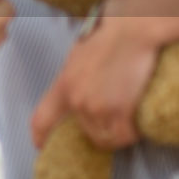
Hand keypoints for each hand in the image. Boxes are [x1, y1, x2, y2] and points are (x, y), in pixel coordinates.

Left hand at [30, 9, 158, 151]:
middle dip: (98, 128)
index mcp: (63, 85)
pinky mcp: (121, 111)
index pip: (42, 119)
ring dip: (116, 133)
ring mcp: (98, 108)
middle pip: (84, 132)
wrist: (132, 31)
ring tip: (128, 118)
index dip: (40, 137)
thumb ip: (73, 80)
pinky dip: (132, 133)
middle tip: (113, 117)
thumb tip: (78, 93)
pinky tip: (137, 121)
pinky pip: (125, 136)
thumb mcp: (78, 57)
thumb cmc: (109, 36)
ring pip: (106, 137)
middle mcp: (77, 101)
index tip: (41, 147)